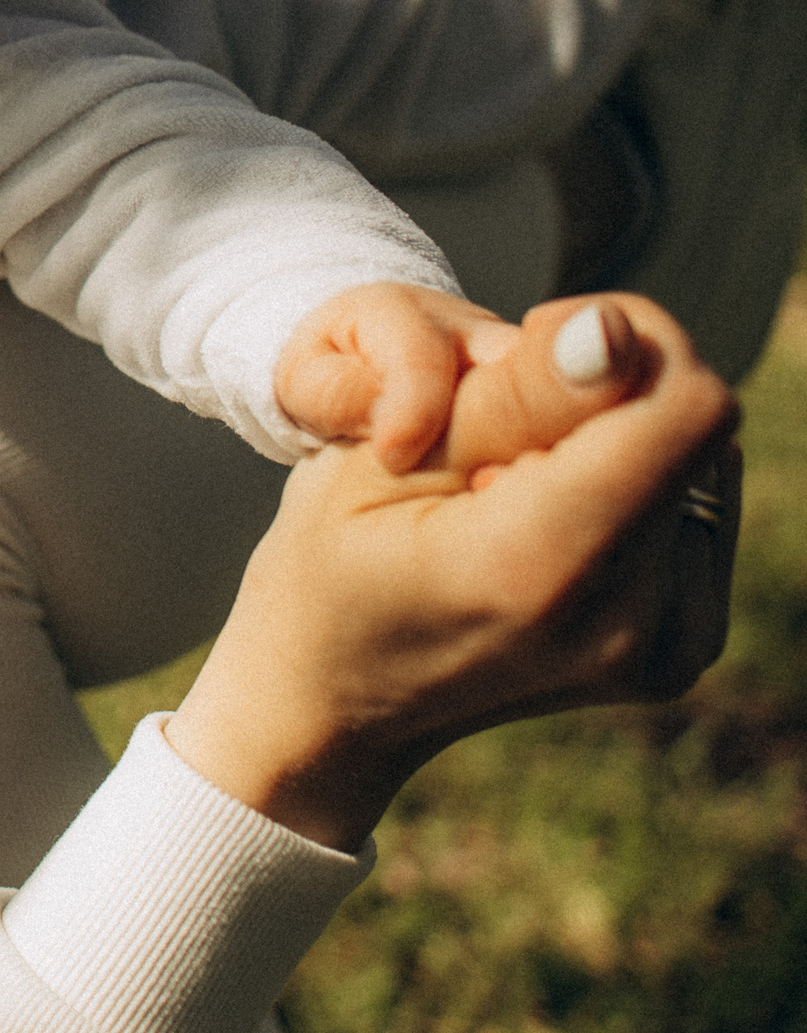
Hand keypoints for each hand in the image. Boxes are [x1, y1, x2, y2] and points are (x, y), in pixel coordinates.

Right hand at [173, 292, 737, 852]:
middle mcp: (632, 622)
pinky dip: (628, 485)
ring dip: (617, 438)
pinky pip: (695, 507)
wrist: (335, 700)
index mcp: (541, 569)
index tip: (534, 345)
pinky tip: (546, 519)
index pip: (685, 407)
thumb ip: (513, 394)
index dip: (625, 343)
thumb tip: (614, 332)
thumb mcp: (384, 458)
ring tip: (510, 485)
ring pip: (700, 459)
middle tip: (493, 434)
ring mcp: (668, 648)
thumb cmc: (332, 561)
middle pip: (692, 428)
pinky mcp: (684, 648)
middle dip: (606, 393)